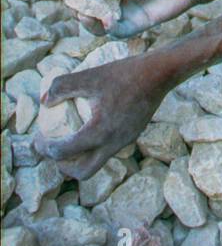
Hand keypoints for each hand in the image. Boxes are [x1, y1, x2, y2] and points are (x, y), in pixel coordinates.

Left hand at [34, 55, 168, 179]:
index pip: (64, 153)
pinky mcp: (131, 135)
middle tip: (52, 149)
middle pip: (83, 172)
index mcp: (100, 133)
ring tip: (67, 140)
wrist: (160, 73)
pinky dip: (93, 147)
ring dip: (78, 159)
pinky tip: (89, 126)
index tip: (38, 137)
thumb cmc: (125, 74)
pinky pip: (107, 150)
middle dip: (62, 166)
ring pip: (96, 163)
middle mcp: (113, 144)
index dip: (45, 148)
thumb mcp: (90, 76)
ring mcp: (124, 142)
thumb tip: (44, 102)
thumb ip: (62, 86)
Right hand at [79, 0, 200, 38]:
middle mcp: (114, 1)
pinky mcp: (136, 24)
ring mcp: (124, 14)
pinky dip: (110, 29)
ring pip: (98, 24)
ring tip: (83, 14)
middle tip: (71, 3)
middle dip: (76, 8)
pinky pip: (118, 32)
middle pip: (87, 10)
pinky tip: (108, 21)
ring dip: (88, 22)